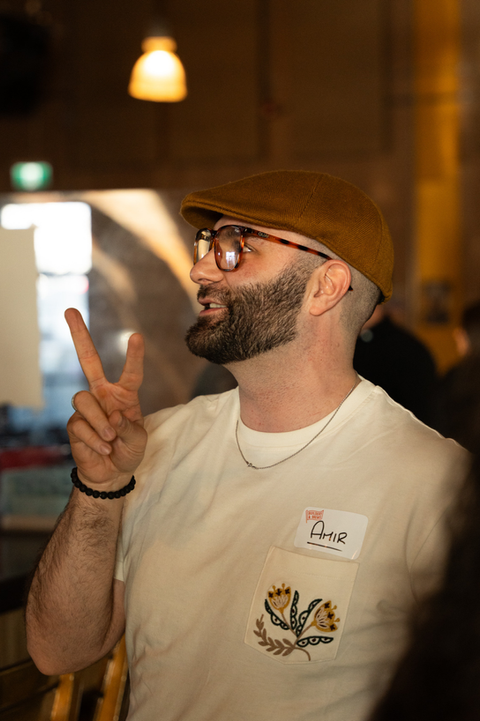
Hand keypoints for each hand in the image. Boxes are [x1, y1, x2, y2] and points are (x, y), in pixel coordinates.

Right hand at [65, 308, 146, 488]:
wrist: (111, 473)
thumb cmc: (128, 451)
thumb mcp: (139, 440)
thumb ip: (130, 427)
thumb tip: (113, 416)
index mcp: (124, 394)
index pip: (131, 373)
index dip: (133, 356)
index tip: (136, 336)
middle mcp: (103, 395)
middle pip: (88, 360)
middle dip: (79, 336)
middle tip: (69, 311)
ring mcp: (87, 408)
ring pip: (83, 400)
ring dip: (99, 422)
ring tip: (111, 440)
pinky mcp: (74, 424)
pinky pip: (80, 425)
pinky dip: (95, 440)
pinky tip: (104, 449)